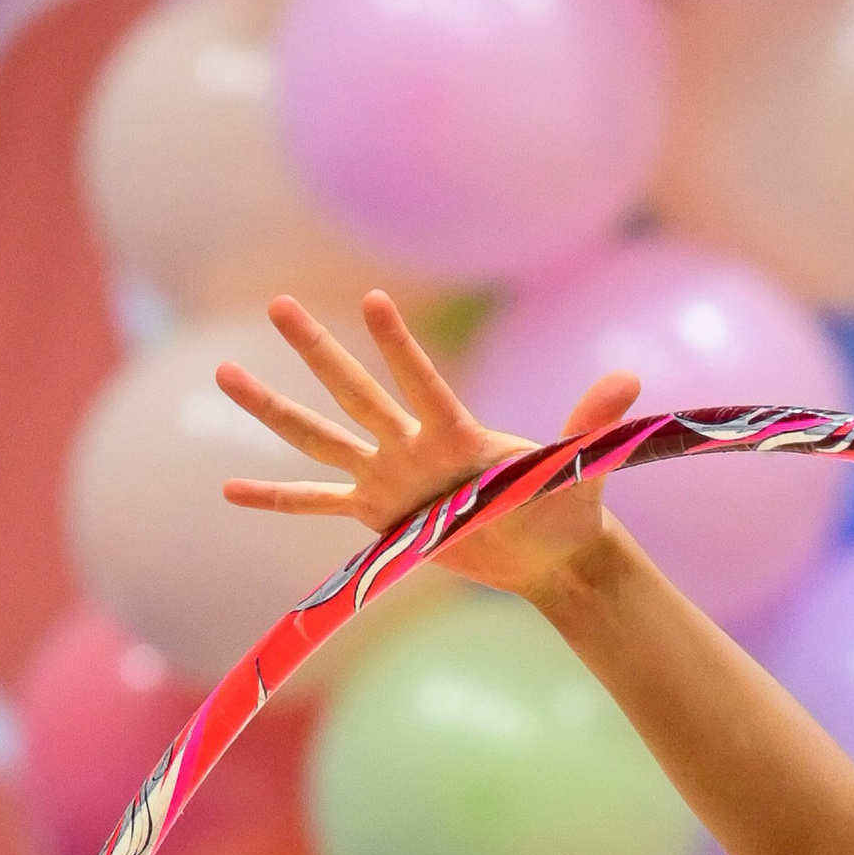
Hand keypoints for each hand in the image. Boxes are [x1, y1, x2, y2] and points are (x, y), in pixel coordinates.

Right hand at [216, 287, 643, 597]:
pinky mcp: (380, 517)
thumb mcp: (577, 470)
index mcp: (457, 433)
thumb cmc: (566, 506)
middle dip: (316, 352)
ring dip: (273, 410)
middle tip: (277, 303)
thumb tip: (630, 380)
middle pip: (355, 393)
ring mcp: (390, 478)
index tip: (371, 300)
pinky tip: (229, 489)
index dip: (398, 347)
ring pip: (320, 438)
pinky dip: (276, 499)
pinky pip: (317, 503)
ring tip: (223, 372)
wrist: (550, 553)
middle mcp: (413, 447)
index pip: (421, 383)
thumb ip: (590, 425)